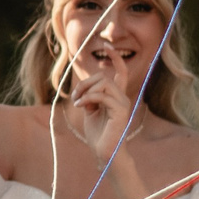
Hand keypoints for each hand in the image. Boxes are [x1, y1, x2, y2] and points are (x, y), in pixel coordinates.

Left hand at [58, 46, 135, 160]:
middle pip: (103, 77)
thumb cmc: (98, 134)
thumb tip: (85, 90)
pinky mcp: (120, 112)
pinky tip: (80, 106)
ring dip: (85, 91)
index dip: (116, 58)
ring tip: (77, 103)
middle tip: (75, 98)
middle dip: (85, 84)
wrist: (105, 153)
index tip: (107, 46)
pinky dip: (88, 98)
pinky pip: (103, 96)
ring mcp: (123, 105)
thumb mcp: (90, 111)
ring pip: (103, 84)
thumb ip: (89, 97)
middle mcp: (122, 98)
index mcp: (116, 97)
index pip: (120, 72)